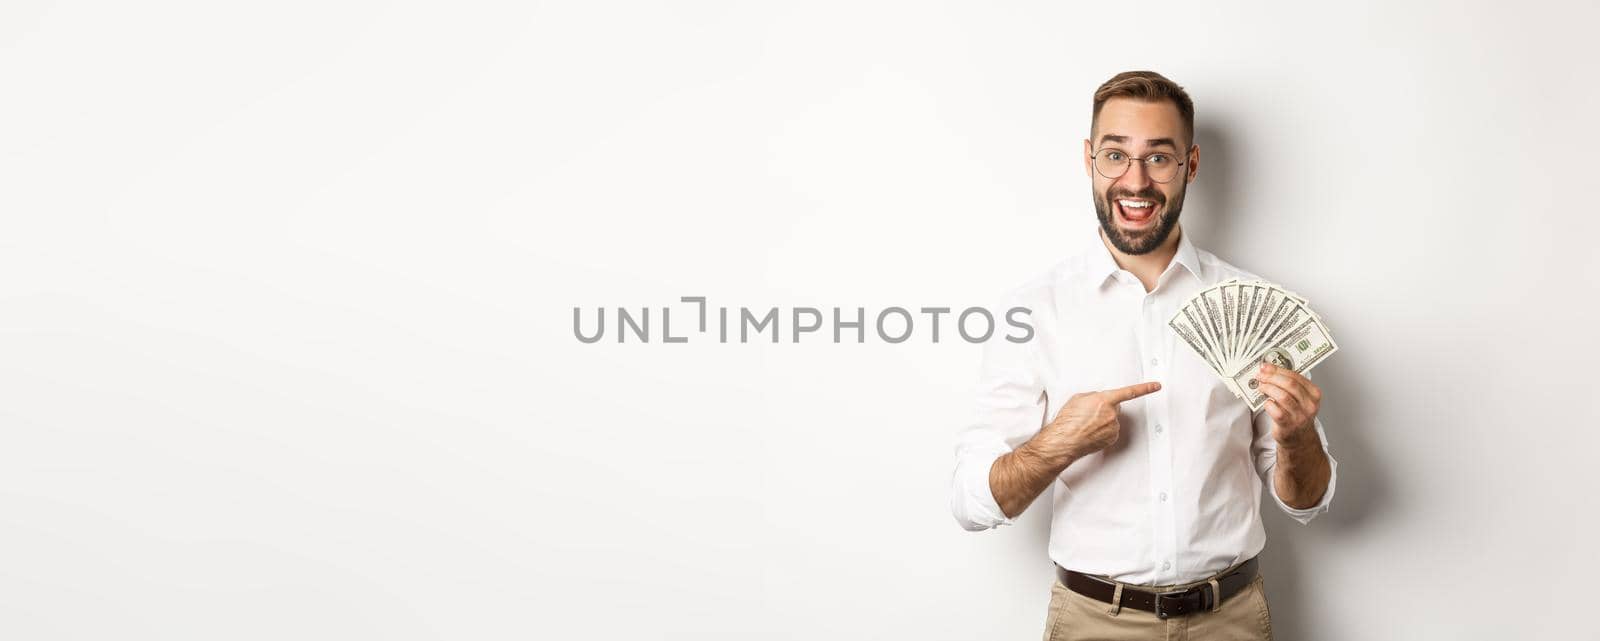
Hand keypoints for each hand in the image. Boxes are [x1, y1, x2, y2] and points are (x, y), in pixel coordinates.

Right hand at [1032, 381, 1161, 463]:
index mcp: (1104, 400)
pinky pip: (1110, 431)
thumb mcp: (1078, 398)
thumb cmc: (1068, 420)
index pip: (1129, 392)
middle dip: (1106, 408)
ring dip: (1102, 420)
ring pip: (1112, 420)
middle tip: (1090, 413)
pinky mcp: (1112, 438)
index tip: (1157, 386)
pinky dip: (1102, 431)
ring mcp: (1113, 427)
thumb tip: (1099, 399)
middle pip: (1115, 407)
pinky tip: (1090, 432)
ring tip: (1086, 424)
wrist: (1064, 440)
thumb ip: (1094, 396)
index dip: (1145, 388)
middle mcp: (1112, 414)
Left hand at [1257, 362, 1321, 446]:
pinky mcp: (1288, 425)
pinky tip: (1266, 402)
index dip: (1278, 370)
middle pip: (1290, 384)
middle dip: (1272, 377)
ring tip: (1261, 387)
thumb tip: (1269, 369)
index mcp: (1314, 394)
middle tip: (1261, 375)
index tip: (1266, 366)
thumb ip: (1289, 384)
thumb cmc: (1296, 414)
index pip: (1296, 376)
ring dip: (1268, 388)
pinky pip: (1275, 410)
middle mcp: (1309, 405)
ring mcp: (1300, 416)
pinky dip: (1268, 403)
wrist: (1298, 438)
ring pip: (1282, 396)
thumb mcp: (1300, 398)